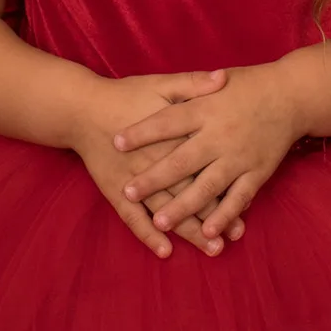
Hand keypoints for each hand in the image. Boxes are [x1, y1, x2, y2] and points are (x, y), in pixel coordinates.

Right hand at [73, 69, 246, 258]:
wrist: (82, 108)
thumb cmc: (126, 94)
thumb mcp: (161, 83)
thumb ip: (193, 84)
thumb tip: (225, 79)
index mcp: (172, 136)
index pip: (205, 163)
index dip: (227, 182)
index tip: (249, 201)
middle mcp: (156, 162)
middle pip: (190, 192)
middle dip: (214, 215)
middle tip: (237, 235)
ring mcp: (135, 180)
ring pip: (166, 210)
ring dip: (190, 232)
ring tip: (213, 250)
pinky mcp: (116, 191)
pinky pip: (133, 219)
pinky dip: (148, 235)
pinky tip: (165, 251)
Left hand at [113, 63, 299, 241]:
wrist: (292, 95)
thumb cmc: (248, 85)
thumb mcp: (216, 81)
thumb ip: (189, 87)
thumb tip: (158, 92)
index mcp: (206, 108)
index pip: (167, 120)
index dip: (141, 131)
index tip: (116, 141)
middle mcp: (220, 134)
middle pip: (181, 160)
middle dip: (154, 178)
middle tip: (129, 191)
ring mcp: (239, 156)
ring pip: (207, 186)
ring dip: (183, 206)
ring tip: (160, 222)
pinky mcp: (257, 172)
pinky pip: (238, 198)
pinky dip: (223, 215)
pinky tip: (207, 232)